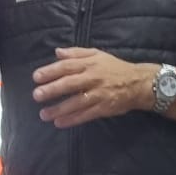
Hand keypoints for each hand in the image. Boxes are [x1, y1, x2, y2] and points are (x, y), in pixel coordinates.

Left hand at [33, 47, 148, 127]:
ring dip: (59, 109)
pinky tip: (59, 123)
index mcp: (89, 64)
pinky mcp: (104, 108)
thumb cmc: (115, 68)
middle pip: (69, 84)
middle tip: (36, 95)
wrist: (138, 83)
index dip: (51, 71)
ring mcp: (98, 94)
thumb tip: (57, 51)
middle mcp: (93, 78)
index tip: (36, 77)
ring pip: (76, 102)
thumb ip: (76, 53)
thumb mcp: (97, 54)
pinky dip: (72, 119)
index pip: (67, 66)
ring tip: (43, 114)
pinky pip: (85, 115)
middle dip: (52, 90)